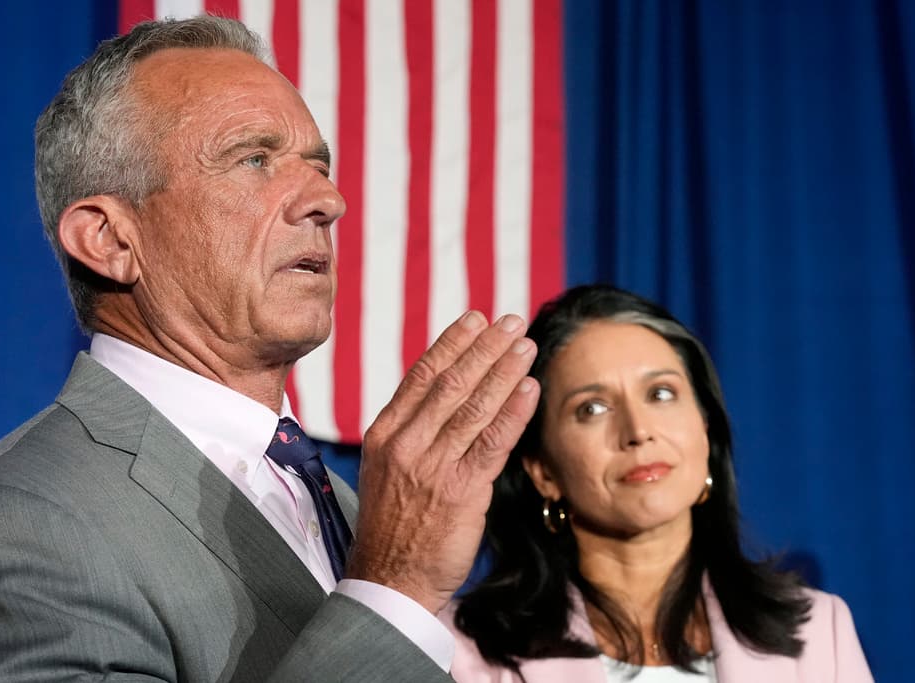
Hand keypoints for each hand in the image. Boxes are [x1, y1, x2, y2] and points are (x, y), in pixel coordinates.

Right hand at [347, 311, 539, 613]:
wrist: (389, 580)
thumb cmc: (393, 525)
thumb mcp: (387, 468)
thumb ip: (413, 431)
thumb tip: (448, 393)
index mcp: (385, 434)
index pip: (422, 375)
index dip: (453, 343)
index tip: (476, 319)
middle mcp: (406, 444)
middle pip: (451, 383)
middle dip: (485, 348)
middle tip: (512, 322)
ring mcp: (432, 467)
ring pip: (474, 406)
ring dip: (504, 371)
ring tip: (526, 345)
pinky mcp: (461, 492)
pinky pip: (493, 442)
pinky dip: (514, 412)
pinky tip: (530, 389)